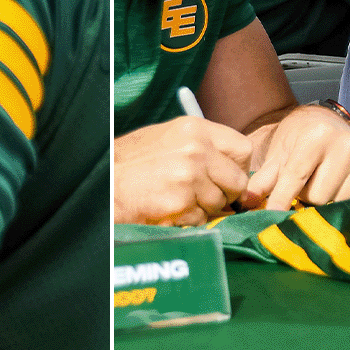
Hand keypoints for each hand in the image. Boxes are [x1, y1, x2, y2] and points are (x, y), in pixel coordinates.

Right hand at [113, 117, 252, 224]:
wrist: (105, 181)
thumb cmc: (134, 161)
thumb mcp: (169, 138)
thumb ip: (203, 148)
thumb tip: (234, 170)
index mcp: (195, 129)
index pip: (243, 149)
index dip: (238, 168)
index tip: (227, 176)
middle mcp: (196, 151)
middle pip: (237, 181)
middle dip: (226, 193)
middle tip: (204, 195)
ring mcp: (189, 178)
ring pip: (219, 204)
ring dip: (204, 208)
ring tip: (178, 198)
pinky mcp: (180, 204)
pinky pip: (201, 220)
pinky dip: (188, 220)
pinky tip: (169, 209)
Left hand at [245, 105, 349, 210]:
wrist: (323, 121)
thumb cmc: (296, 139)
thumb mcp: (276, 154)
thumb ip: (262, 181)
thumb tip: (247, 203)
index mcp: (316, 136)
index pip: (296, 180)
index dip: (280, 202)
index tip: (271, 218)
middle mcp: (345, 143)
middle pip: (318, 197)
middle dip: (305, 197)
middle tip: (303, 185)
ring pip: (338, 201)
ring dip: (325, 199)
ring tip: (320, 182)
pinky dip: (346, 199)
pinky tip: (338, 184)